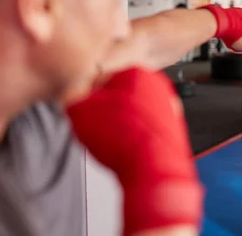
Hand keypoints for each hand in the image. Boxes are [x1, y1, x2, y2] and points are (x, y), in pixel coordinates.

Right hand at [65, 68, 202, 235]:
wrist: (152, 171)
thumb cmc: (123, 141)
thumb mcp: (78, 112)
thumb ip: (70, 97)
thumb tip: (70, 94)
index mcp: (135, 72)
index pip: (99, 80)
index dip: (85, 99)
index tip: (81, 111)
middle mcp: (156, 85)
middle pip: (118, 96)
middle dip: (104, 112)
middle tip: (95, 128)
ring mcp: (167, 107)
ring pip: (131, 113)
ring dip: (119, 126)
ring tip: (111, 142)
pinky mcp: (171, 128)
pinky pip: (143, 130)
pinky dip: (134, 138)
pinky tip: (125, 148)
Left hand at [200, 5, 241, 57]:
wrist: (221, 23)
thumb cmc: (237, 34)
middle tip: (238, 45)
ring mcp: (241, 12)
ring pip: (241, 29)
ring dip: (236, 36)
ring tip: (231, 41)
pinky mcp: (231, 12)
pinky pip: (232, 24)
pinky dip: (230, 30)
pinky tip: (226, 35)